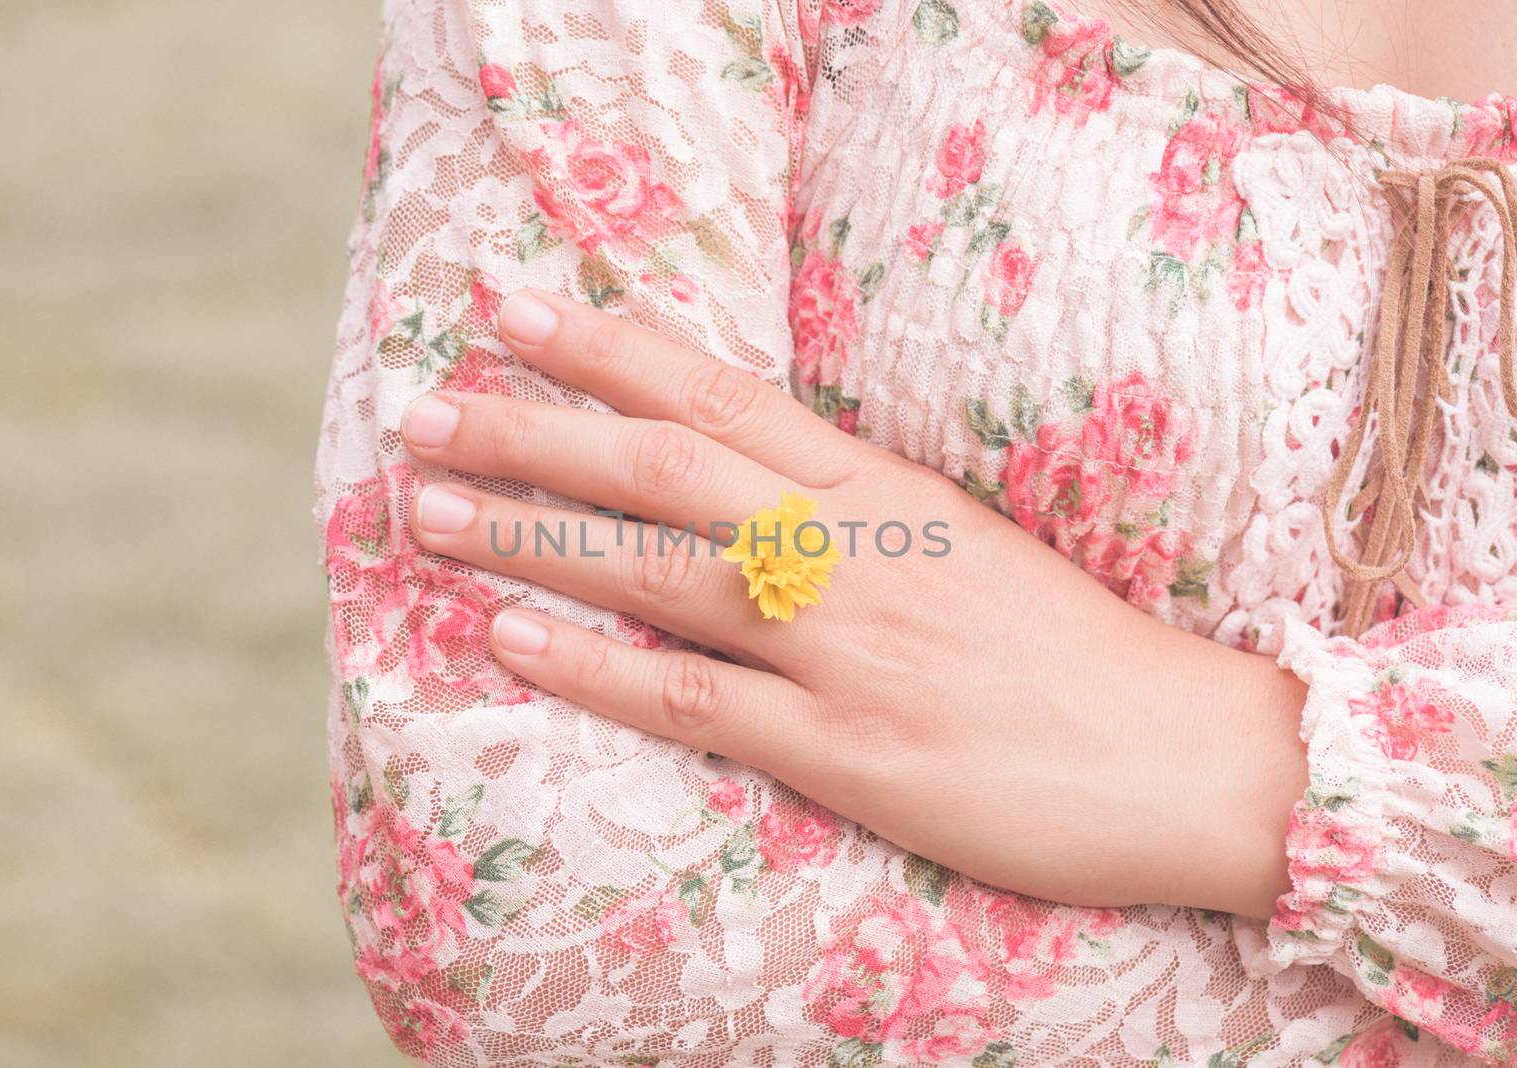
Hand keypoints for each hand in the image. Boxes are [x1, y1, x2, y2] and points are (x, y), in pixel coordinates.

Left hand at [399, 290, 1310, 916]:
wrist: (1192, 758)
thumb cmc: (1073, 650)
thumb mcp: (962, 542)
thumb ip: (853, 508)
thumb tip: (743, 481)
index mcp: (883, 489)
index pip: (720, 396)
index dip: (608, 349)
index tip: (516, 313)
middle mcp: (851, 551)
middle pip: (663, 470)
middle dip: (535, 433)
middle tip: (428, 412)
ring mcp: (846, 648)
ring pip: (658, 573)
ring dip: (533, 539)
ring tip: (428, 514)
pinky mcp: (848, 750)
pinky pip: (696, 699)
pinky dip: (595, 666)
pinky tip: (512, 638)